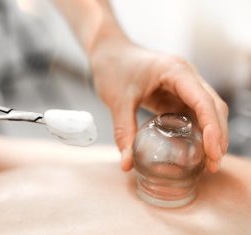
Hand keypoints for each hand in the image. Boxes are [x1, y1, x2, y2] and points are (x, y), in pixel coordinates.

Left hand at [89, 38, 227, 172]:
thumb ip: (124, 131)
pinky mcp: (175, 92)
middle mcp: (186, 76)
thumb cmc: (113, 67)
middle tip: (213, 164)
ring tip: (208, 161)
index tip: (214, 153)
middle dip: (217, 135)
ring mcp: (182, 84)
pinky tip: (193, 147)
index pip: (203, 101)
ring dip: (210, 134)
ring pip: (206, 110)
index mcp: (176, 71)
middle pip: (213, 106)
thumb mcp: (117, 100)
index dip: (213, 128)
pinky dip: (196, 129)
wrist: (108, 51)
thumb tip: (127, 164)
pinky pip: (191, 112)